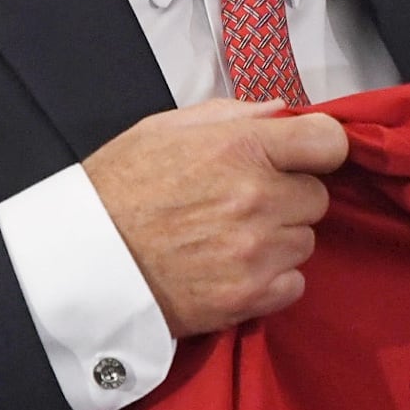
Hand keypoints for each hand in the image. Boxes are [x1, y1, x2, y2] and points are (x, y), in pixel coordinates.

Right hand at [82, 103, 349, 336]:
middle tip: (245, 204)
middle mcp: (257, 198)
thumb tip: (280, 112)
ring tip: (231, 239)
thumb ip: (230, 115)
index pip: (329, 141)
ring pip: (305, 242)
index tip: (301, 158)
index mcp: (240, 147)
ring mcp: (256, 251)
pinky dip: (272, 280)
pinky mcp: (249, 297)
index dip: (317, 149)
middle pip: (317, 197)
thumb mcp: (163, 129)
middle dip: (289, 198)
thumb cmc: (117, 190)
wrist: (81, 262)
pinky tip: (235, 270)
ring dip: (279, 240)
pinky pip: (294, 284)